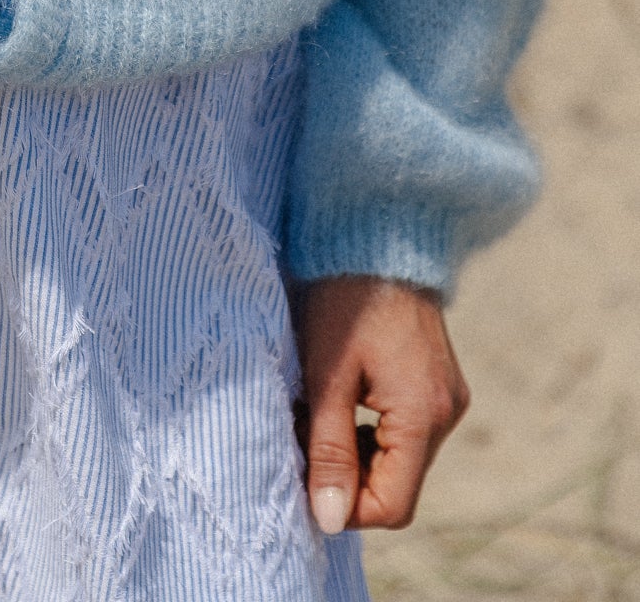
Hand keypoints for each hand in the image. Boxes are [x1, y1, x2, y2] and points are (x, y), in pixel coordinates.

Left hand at [295, 274, 468, 532]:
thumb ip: (329, 448)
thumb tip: (328, 518)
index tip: (305, 478)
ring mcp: (446, 396)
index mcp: (423, 415)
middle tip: (304, 438)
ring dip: (357, 452)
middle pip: (399, 484)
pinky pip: (407, 430)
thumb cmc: (343, 298)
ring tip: (317, 414)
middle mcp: (446, 413)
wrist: (375, 232)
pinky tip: (341, 399)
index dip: (346, 506)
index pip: (393, 505)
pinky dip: (372, 430)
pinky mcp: (438, 382)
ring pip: (401, 459)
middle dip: (347, 475)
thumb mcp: (325, 374)